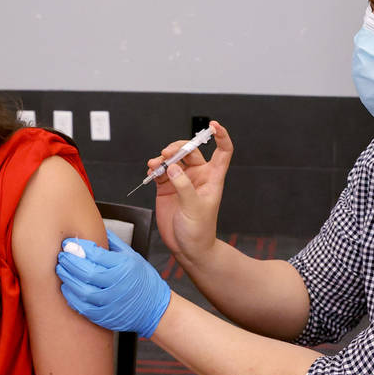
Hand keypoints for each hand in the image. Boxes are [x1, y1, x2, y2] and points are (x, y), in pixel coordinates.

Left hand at [56, 228, 170, 337]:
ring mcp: (111, 302)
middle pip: (86, 272)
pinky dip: (71, 297)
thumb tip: (96, 229)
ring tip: (61, 269)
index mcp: (124, 266)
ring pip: (82, 290)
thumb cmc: (143, 280)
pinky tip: (67, 288)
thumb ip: (113, 243)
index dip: (78, 248)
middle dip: (70, 262)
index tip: (68, 243)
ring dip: (67, 279)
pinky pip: (83, 307)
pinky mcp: (105, 316)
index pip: (96, 254)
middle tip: (62, 255)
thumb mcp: (133, 256)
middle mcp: (118, 284)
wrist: (155, 308)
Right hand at [149, 120, 233, 263]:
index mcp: (213, 178)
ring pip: (173, 159)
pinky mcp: (168, 187)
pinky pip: (161, 171)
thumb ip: (183, 185)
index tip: (213, 125)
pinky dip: (155, 168)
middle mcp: (198, 176)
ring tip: (154, 164)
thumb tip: (172, 167)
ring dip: (163, 158)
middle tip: (166, 153)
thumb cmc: (199, 231)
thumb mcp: (194, 207)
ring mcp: (182, 181)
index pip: (222, 151)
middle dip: (177, 148)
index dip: (221, 136)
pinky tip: (151, 171)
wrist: (187, 248)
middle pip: (190, 151)